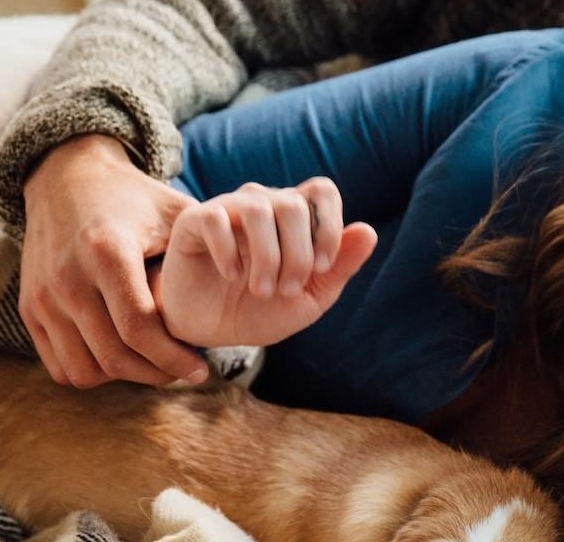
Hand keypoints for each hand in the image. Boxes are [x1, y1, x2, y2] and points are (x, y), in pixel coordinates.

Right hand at [19, 135, 209, 387]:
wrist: (65, 178)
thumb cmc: (132, 199)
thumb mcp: (173, 212)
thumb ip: (211, 244)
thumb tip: (259, 280)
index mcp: (107, 253)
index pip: (140, 328)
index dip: (174, 358)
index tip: (202, 368)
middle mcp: (68, 278)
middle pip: (114, 356)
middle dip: (156, 374)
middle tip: (185, 372)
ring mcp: (43, 296)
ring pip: (85, 370)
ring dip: (124, 378)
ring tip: (154, 366)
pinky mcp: (29, 309)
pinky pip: (60, 365)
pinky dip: (91, 373)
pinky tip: (121, 360)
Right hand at [152, 178, 377, 347]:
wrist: (209, 330)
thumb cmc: (261, 310)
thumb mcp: (309, 298)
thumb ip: (339, 267)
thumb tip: (368, 231)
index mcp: (295, 216)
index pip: (322, 191)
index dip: (329, 226)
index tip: (322, 267)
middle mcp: (264, 203)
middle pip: (293, 204)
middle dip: (297, 254)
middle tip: (286, 289)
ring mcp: (228, 208)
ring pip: (258, 209)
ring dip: (266, 257)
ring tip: (261, 289)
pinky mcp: (195, 220)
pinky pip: (215, 219)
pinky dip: (228, 252)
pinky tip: (230, 274)